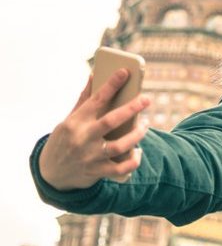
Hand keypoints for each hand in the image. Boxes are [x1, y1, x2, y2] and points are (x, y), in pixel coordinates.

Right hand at [39, 70, 149, 189]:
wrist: (50, 173)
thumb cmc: (64, 140)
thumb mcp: (69, 120)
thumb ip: (84, 100)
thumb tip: (94, 74)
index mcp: (75, 122)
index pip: (96, 100)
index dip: (111, 85)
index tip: (125, 72)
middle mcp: (82, 138)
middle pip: (111, 121)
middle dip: (131, 108)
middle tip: (146, 99)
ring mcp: (90, 156)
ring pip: (120, 146)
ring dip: (137, 135)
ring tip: (145, 124)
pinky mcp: (97, 172)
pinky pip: (121, 168)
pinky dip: (133, 160)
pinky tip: (138, 151)